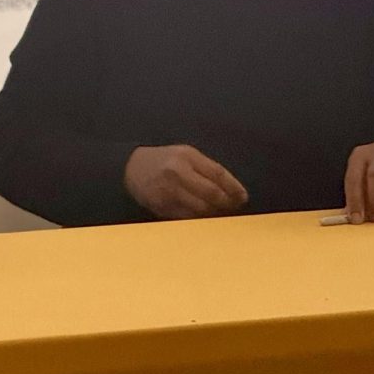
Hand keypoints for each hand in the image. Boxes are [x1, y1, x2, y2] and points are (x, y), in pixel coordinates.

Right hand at [124, 145, 247, 218]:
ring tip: (222, 213)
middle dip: (227, 203)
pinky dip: (200, 219)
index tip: (243, 197)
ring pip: (201, 209)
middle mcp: (177, 174)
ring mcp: (168, 192)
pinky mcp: (162, 207)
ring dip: (216, 214)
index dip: (234, 188)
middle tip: (234, 207)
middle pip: (211, 194)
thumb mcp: (185, 154)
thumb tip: (231, 189)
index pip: (217, 174)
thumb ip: (206, 168)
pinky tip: (205, 217)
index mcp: (186, 157)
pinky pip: (188, 218)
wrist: (131, 168)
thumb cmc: (163, 160)